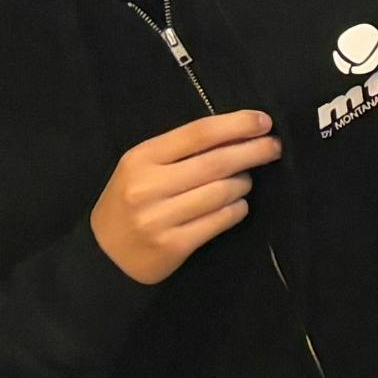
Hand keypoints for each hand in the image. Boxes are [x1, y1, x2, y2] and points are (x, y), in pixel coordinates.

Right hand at [90, 108, 277, 285]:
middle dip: (253, 151)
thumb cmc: (130, 201)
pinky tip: (236, 205)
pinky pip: (222, 219)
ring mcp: (159, 219)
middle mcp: (148, 187)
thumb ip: (182, 150)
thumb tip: (239, 133)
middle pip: (216, 162)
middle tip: (274, 147)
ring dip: (244, 183)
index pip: (199, 133)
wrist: (103, 256)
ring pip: (223, 191)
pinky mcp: (173, 245)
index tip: (264, 121)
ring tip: (245, 180)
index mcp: (141, 158)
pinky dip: (237, 208)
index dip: (237, 124)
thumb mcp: (143, 167)